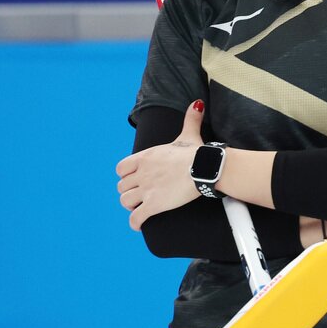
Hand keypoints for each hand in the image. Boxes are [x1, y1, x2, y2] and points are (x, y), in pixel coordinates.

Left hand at [117, 100, 206, 230]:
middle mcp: (142, 173)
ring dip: (131, 206)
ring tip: (140, 208)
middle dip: (129, 191)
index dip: (126, 175)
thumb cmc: (197, 152)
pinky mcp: (154, 204)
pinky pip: (136, 218)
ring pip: (125, 201)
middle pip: (122, 187)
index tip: (135, 178)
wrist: (206, 168)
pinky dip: (135, 223)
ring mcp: (147, 189)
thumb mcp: (189, 134)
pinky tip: (139, 224)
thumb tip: (197, 103)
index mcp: (145, 157)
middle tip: (140, 195)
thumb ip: (190, 119)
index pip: (121, 169)